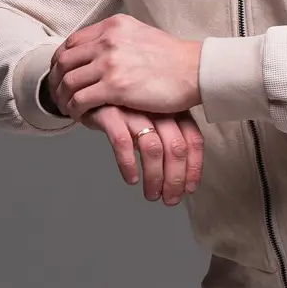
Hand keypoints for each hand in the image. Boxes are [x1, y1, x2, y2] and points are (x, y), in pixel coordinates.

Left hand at [49, 15, 201, 118]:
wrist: (196, 70)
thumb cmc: (175, 58)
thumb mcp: (142, 34)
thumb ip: (119, 38)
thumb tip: (102, 50)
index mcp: (114, 26)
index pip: (72, 42)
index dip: (61, 61)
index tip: (62, 75)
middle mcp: (108, 40)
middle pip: (64, 61)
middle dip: (56, 80)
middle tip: (58, 95)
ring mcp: (111, 63)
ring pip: (68, 82)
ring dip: (63, 98)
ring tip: (68, 108)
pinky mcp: (116, 87)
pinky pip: (81, 100)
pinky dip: (75, 110)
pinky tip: (81, 116)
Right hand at [81, 104, 203, 204]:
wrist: (92, 88)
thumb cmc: (128, 108)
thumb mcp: (154, 119)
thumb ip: (170, 139)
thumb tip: (181, 177)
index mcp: (174, 109)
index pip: (193, 140)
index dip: (194, 167)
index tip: (190, 189)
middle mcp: (157, 109)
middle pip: (176, 148)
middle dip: (175, 179)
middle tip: (170, 199)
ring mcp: (134, 111)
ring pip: (153, 148)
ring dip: (155, 177)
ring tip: (152, 195)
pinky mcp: (110, 113)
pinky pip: (122, 142)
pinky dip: (128, 164)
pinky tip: (131, 179)